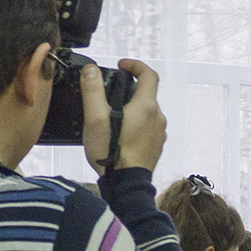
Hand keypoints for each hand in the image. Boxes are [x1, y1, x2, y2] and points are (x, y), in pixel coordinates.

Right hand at [84, 59, 164, 174]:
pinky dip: (136, 125)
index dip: (135, 65)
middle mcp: (158, 117)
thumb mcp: (96, 119)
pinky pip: (148, 128)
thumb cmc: (112, 154)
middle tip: (110, 95)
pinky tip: (120, 134)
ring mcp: (159, 133)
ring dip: (133, 109)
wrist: (127, 185)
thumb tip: (91, 71)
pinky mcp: (156, 146)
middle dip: (130, 90)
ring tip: (112, 117)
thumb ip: (93, 92)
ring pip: (147, 112)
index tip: (122, 66)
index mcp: (146, 106)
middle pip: (147, 94)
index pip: (149, 74)